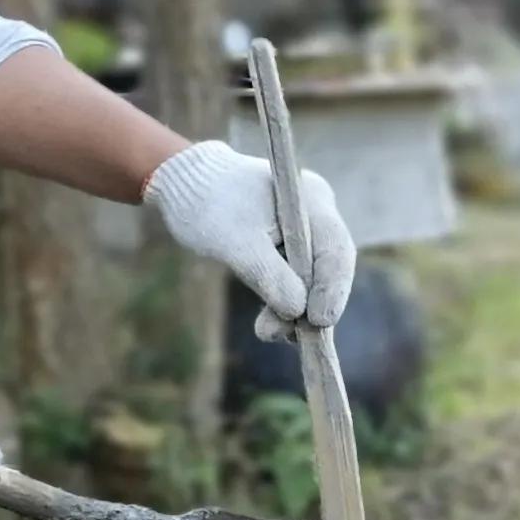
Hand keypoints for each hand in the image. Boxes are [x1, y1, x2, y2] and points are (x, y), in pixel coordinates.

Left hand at [142, 140, 356, 335]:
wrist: (183, 184)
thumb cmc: (206, 204)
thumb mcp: (233, 242)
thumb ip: (268, 274)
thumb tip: (298, 312)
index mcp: (312, 201)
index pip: (336, 249)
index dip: (333, 289)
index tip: (320, 321)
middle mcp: (317, 214)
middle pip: (330, 266)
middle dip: (312, 304)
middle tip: (288, 336)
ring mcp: (304, 229)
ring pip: (313, 275)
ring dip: (294, 308)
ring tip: (269, 333)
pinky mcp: (288, 243)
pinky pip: (296, 275)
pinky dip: (284, 299)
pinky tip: (271, 323)